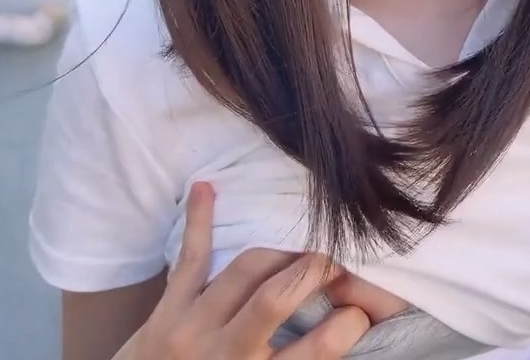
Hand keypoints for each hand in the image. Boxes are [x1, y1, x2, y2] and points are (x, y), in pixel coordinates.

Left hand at [114, 182, 369, 359]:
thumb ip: (291, 359)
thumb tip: (339, 324)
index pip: (318, 349)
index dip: (349, 324)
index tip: (361, 312)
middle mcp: (226, 354)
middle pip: (277, 298)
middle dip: (314, 268)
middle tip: (336, 258)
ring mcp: (191, 327)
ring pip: (244, 270)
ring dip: (279, 250)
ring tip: (301, 244)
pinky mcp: (167, 309)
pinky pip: (190, 257)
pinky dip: (199, 220)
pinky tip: (207, 187)